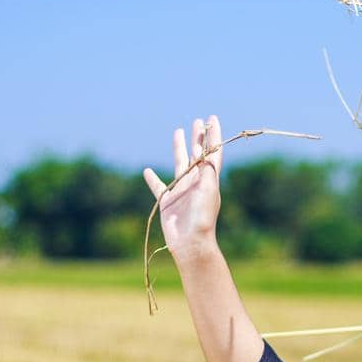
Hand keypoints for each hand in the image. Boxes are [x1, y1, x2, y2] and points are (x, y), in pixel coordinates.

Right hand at [143, 115, 223, 259]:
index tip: (212, 119)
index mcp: (209, 179)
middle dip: (198, 137)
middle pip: (197, 154)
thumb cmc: (202, 218)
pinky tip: (147, 170)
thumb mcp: (208, 190)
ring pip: (179, 163)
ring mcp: (181, 190)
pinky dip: (152, 178)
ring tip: (177, 131)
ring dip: (179, 148)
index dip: (214, 135)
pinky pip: (158, 186)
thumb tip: (204, 150)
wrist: (191, 243)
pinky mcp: (167, 202)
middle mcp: (196, 182)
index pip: (212, 152)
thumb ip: (206, 170)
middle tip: (198, 121)